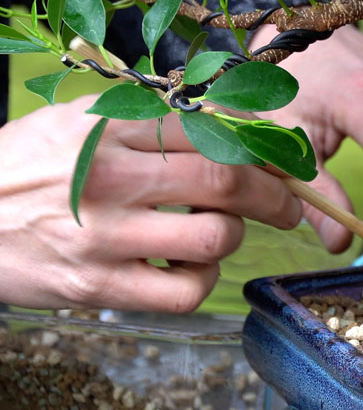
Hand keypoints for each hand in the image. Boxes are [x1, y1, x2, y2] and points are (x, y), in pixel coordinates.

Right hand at [0, 97, 301, 310]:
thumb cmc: (27, 169)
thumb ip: (152, 119)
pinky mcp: (99, 286)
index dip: (261, 146)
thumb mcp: (78, 122)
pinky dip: (202, 280)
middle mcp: (109, 175)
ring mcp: (104, 235)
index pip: (213, 126)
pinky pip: (187, 290)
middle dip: (277, 195)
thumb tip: (237, 125)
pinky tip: (187, 268)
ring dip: (233, 236)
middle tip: (289, 204)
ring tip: (218, 232)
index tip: (279, 161)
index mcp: (107, 126)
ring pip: (217, 237)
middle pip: (228, 180)